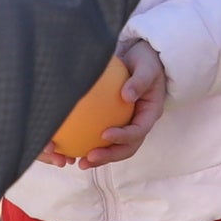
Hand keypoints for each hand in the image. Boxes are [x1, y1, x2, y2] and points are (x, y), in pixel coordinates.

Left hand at [42, 38, 166, 168]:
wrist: (142, 59)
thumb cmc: (146, 61)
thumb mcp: (146, 68)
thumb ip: (139, 81)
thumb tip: (126, 95)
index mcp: (150, 114)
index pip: (138, 131)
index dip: (123, 137)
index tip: (104, 134)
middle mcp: (139, 124)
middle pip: (126, 147)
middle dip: (109, 156)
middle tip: (89, 158)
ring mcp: (128, 125)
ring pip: (114, 147)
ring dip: (99, 157)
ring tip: (79, 162)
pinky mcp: (116, 123)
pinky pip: (102, 136)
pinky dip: (89, 143)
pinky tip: (71, 147)